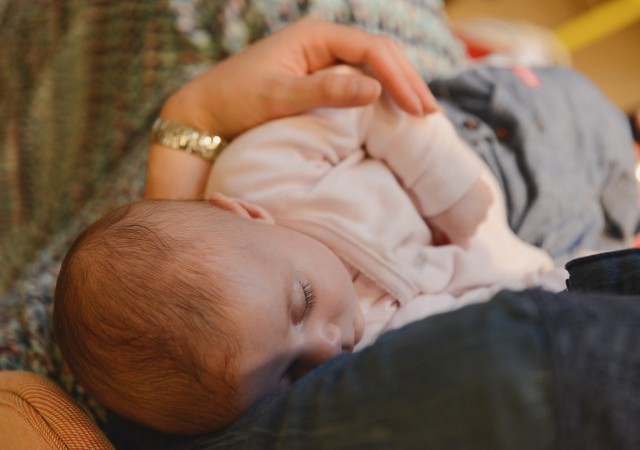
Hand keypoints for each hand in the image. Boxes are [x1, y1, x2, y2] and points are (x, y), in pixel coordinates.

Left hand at [145, 17, 437, 198]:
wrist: (205, 111)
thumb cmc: (235, 100)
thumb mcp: (279, 97)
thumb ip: (326, 91)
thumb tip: (375, 89)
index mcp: (315, 36)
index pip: (372, 49)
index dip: (399, 78)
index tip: (417, 109)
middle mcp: (322, 41)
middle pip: (380, 53)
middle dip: (407, 81)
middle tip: (431, 113)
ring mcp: (321, 58)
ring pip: (373, 66)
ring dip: (398, 86)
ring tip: (422, 112)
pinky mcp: (318, 76)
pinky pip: (359, 79)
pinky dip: (381, 94)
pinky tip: (393, 110)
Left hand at [428, 178, 493, 247]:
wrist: (437, 171)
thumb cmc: (428, 199)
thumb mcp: (429, 221)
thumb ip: (438, 235)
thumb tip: (439, 242)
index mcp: (462, 233)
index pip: (462, 247)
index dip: (452, 241)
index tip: (444, 235)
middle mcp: (477, 223)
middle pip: (470, 231)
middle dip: (461, 226)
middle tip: (448, 214)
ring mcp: (485, 208)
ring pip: (478, 216)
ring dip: (470, 212)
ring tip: (457, 201)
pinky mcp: (488, 194)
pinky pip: (483, 202)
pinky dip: (476, 199)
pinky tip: (465, 192)